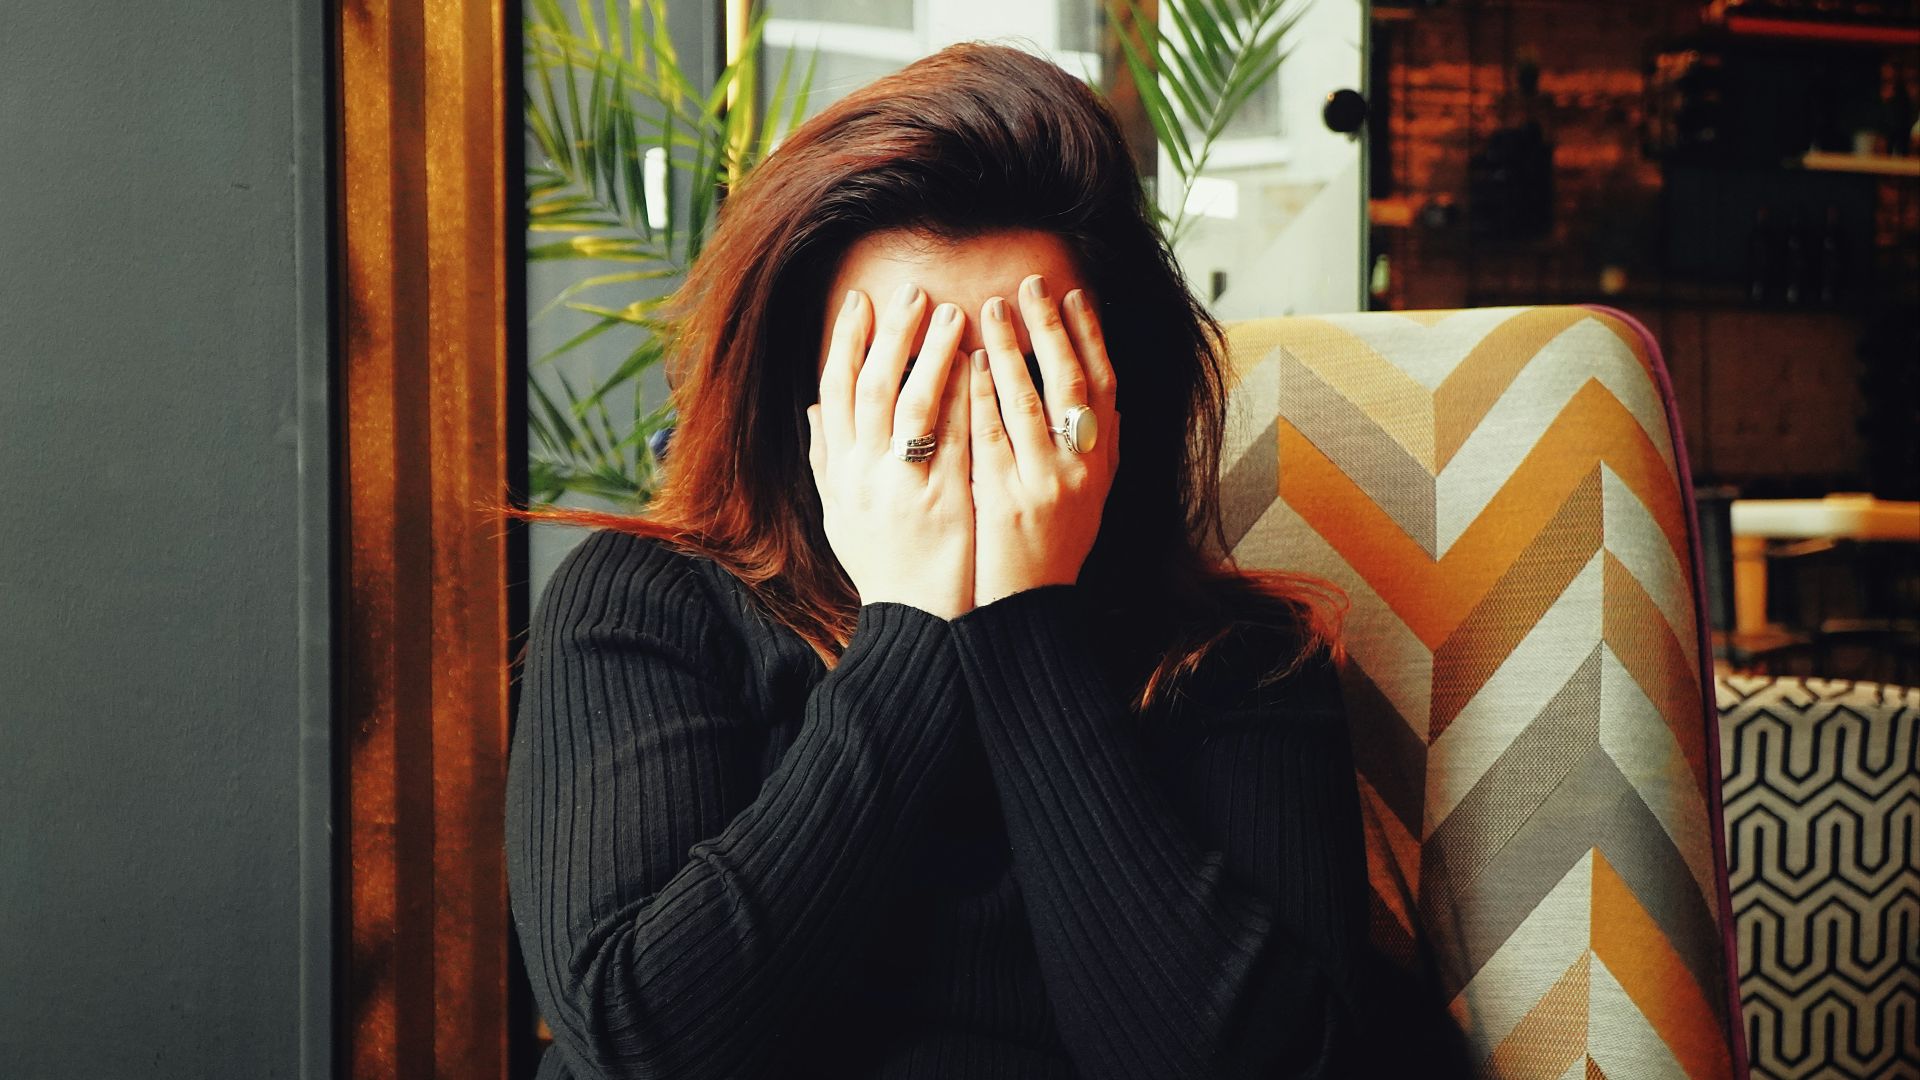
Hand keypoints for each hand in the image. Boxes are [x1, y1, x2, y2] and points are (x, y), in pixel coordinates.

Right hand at [808, 281, 975, 619]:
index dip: (847, 342)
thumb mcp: (840, 514)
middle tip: (912, 291)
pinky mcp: (944, 500)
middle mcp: (864, 474)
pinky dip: (963, 396)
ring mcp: (903, 486)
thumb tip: (814, 411)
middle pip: (872, 386)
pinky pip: (953, 437)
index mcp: (840, 472)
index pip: (835, 391)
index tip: (861, 301)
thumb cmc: (883, 566)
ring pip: (914, 403)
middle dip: (891, 333)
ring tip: (953, 313)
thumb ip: (826, 460)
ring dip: (932, 353)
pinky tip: (980, 365)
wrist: (916, 623)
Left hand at [967, 274, 1120, 607]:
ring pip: (1031, 401)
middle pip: (1073, 382)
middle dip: (1050, 327)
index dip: (1091, 336)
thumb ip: (1092, 450)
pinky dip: (982, 394)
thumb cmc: (1051, 550)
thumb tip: (1106, 399)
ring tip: (991, 308)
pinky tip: (968, 363)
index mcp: (1102, 463)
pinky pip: (992, 435)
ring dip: (1012, 348)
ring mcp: (1046, 483)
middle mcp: (1082, 468)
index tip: (1074, 295)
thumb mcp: (1086, 498)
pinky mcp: (1008, 499)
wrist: (1028, 610)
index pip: (1105, 385)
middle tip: (1030, 285)